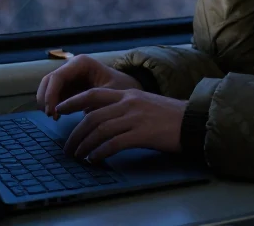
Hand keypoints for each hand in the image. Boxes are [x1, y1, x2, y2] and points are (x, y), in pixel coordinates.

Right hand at [36, 54, 142, 117]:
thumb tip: (78, 111)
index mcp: (81, 63)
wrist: (128, 88)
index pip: (57, 77)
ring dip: (47, 102)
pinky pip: (54, 94)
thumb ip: (95, 100)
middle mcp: (72, 67)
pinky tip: (58, 117)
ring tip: (55, 118)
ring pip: (48, 87)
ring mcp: (69, 76)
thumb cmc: (122, 88)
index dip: (50, 95)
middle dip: (46, 98)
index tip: (52, 113)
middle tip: (51, 116)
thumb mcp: (111, 93)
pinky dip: (53, 104)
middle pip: (48, 81)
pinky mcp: (69, 86)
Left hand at [58, 88, 185, 161]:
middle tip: (67, 147)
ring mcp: (135, 117)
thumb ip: (125, 107)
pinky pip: (113, 144)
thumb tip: (103, 120)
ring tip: (78, 156)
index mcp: (128, 93)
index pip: (93, 94)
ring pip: (99, 130)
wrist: (193, 121)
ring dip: (85, 145)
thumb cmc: (170, 116)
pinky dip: (100, 152)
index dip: (74, 102)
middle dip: (75, 133)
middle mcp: (129, 103)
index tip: (60, 109)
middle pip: (92, 116)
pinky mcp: (142, 133)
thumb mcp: (145, 103)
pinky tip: (94, 159)